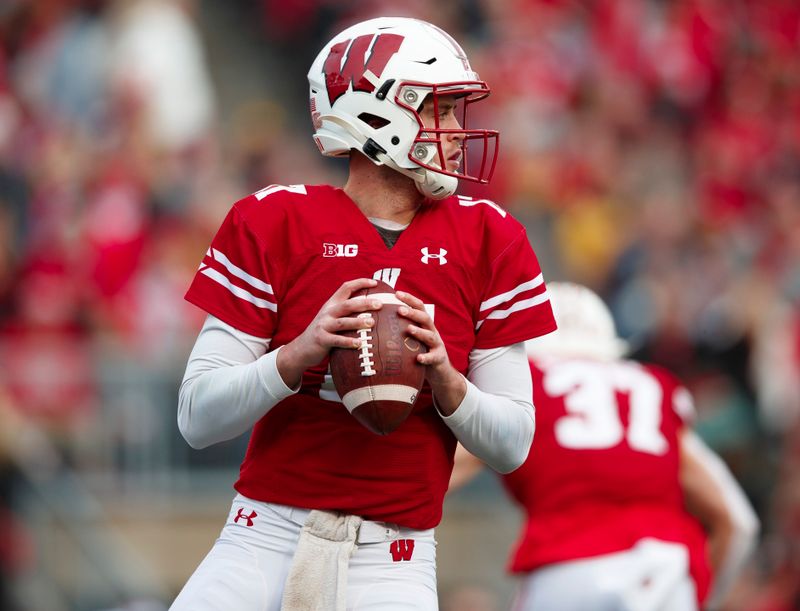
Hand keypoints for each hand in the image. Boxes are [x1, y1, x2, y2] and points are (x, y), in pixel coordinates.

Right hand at [277, 278, 381, 386]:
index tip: (375, 283)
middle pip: (347, 304)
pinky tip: (359, 343)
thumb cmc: (324, 332)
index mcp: (332, 304)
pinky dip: (348, 341)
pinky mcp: (321, 339)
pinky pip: (336, 340)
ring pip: (342, 322)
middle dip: (364, 303)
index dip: (360, 283)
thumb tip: (372, 307)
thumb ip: (347, 312)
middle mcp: (327, 312)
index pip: (346, 287)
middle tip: (379, 304)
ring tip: (372, 323)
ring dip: (358, 322)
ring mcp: (323, 325)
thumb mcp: (332, 317)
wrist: (302, 348)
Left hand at [396, 290, 465, 414]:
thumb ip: (401, 328)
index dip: (409, 299)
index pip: (419, 307)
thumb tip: (377, 319)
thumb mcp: (412, 337)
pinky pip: (433, 357)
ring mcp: (436, 345)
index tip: (396, 293)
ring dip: (419, 332)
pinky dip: (426, 357)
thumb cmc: (421, 351)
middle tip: (399, 309)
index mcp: (424, 324)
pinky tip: (418, 358)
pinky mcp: (439, 358)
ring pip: (429, 336)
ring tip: (408, 329)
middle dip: (413, 313)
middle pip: (424, 318)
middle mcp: (431, 331)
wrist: (440, 370)